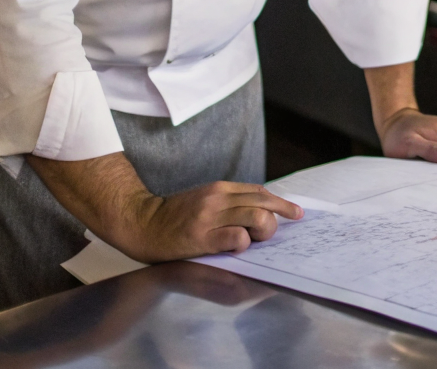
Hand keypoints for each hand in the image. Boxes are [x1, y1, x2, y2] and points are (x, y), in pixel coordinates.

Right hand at [28, 152, 300, 263]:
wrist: (141, 223)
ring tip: (260, 240)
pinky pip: (235, 238)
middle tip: (283, 228)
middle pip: (263, 202)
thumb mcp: (204, 200)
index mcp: (220, 189)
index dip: (280, 202)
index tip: (294, 212)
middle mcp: (218, 199)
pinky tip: (242, 246)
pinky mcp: (201, 237)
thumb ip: (229, 203)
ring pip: (255, 217)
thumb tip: (260, 210)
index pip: (259, 192)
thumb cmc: (175, 216)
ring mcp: (210, 218)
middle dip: (279, 216)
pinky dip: (245, 243)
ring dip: (265, 229)